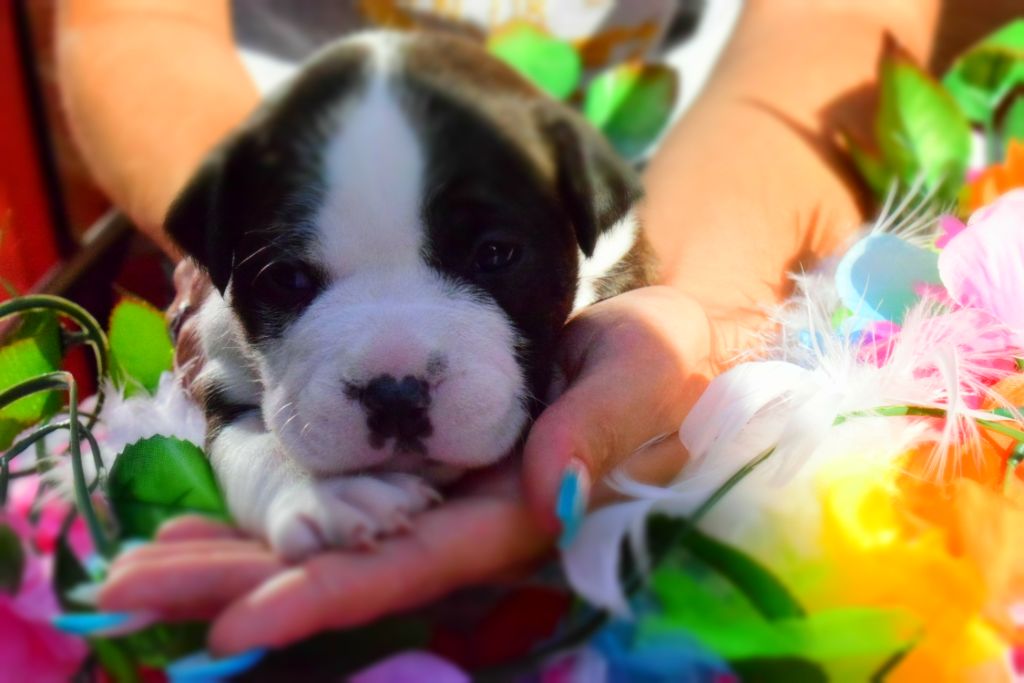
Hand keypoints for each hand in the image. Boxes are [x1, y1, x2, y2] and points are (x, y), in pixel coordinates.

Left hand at [99, 286, 716, 652]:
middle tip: (136, 588)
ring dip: (237, 556)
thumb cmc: (664, 364)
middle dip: (246, 584)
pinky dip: (271, 510)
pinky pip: (342, 500)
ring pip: (334, 540)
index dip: (331, 593)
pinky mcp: (429, 468)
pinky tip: (206, 517)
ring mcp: (445, 498)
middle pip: (350, 569)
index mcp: (523, 514)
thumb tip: (551, 490)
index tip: (236, 621)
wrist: (659, 351)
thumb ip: (602, 431)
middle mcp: (472, 522)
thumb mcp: (644, 378)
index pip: (417, 565)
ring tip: (142, 565)